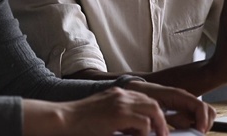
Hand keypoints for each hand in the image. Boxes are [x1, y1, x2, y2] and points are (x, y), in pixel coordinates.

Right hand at [25, 87, 169, 135]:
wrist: (63, 119)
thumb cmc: (79, 122)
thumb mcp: (103, 115)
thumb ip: (119, 118)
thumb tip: (135, 130)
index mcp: (118, 94)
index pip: (144, 99)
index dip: (154, 113)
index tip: (157, 126)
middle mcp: (122, 95)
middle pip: (152, 103)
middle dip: (161, 119)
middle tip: (163, 133)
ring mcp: (121, 103)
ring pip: (153, 110)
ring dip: (158, 125)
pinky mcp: (119, 114)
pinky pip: (143, 123)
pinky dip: (145, 133)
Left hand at [126, 81, 215, 132]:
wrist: (136, 90)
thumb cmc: (143, 95)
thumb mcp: (153, 107)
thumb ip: (163, 119)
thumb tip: (168, 132)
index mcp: (181, 96)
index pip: (201, 107)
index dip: (203, 120)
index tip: (199, 131)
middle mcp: (186, 100)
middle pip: (208, 112)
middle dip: (205, 124)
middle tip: (195, 134)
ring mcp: (185, 106)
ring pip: (202, 117)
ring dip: (198, 127)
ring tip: (186, 132)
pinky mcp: (181, 113)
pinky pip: (192, 121)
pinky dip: (190, 128)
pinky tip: (178, 130)